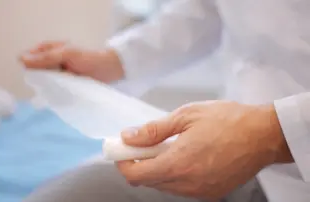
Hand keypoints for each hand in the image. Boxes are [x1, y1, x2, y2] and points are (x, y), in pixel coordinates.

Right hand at [20, 41, 123, 82]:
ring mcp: (58, 72)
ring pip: (44, 80)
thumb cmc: (89, 58)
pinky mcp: (65, 83)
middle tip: (53, 83)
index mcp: (49, 48)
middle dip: (40, 78)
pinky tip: (59, 95)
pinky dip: (55, 91)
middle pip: (36, 71)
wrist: (109, 69)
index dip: (31, 67)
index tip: (40, 75)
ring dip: (48, 86)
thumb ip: (46, 58)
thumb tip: (21, 59)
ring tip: (58, 89)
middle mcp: (51, 60)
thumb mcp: (67, 55)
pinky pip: (54, 87)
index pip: (29, 58)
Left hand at [117, 101, 292, 199]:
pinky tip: (185, 157)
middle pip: (149, 181)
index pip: (136, 175)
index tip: (121, 151)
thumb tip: (128, 136)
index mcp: (178, 163)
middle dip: (140, 164)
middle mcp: (187, 184)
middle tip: (144, 144)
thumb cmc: (226, 120)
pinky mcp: (212, 193)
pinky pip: (182, 188)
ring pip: (165, 185)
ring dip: (158, 169)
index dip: (123, 163)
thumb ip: (153, 130)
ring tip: (168, 147)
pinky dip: (175, 175)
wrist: (264, 135)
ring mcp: (200, 192)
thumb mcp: (186, 116)